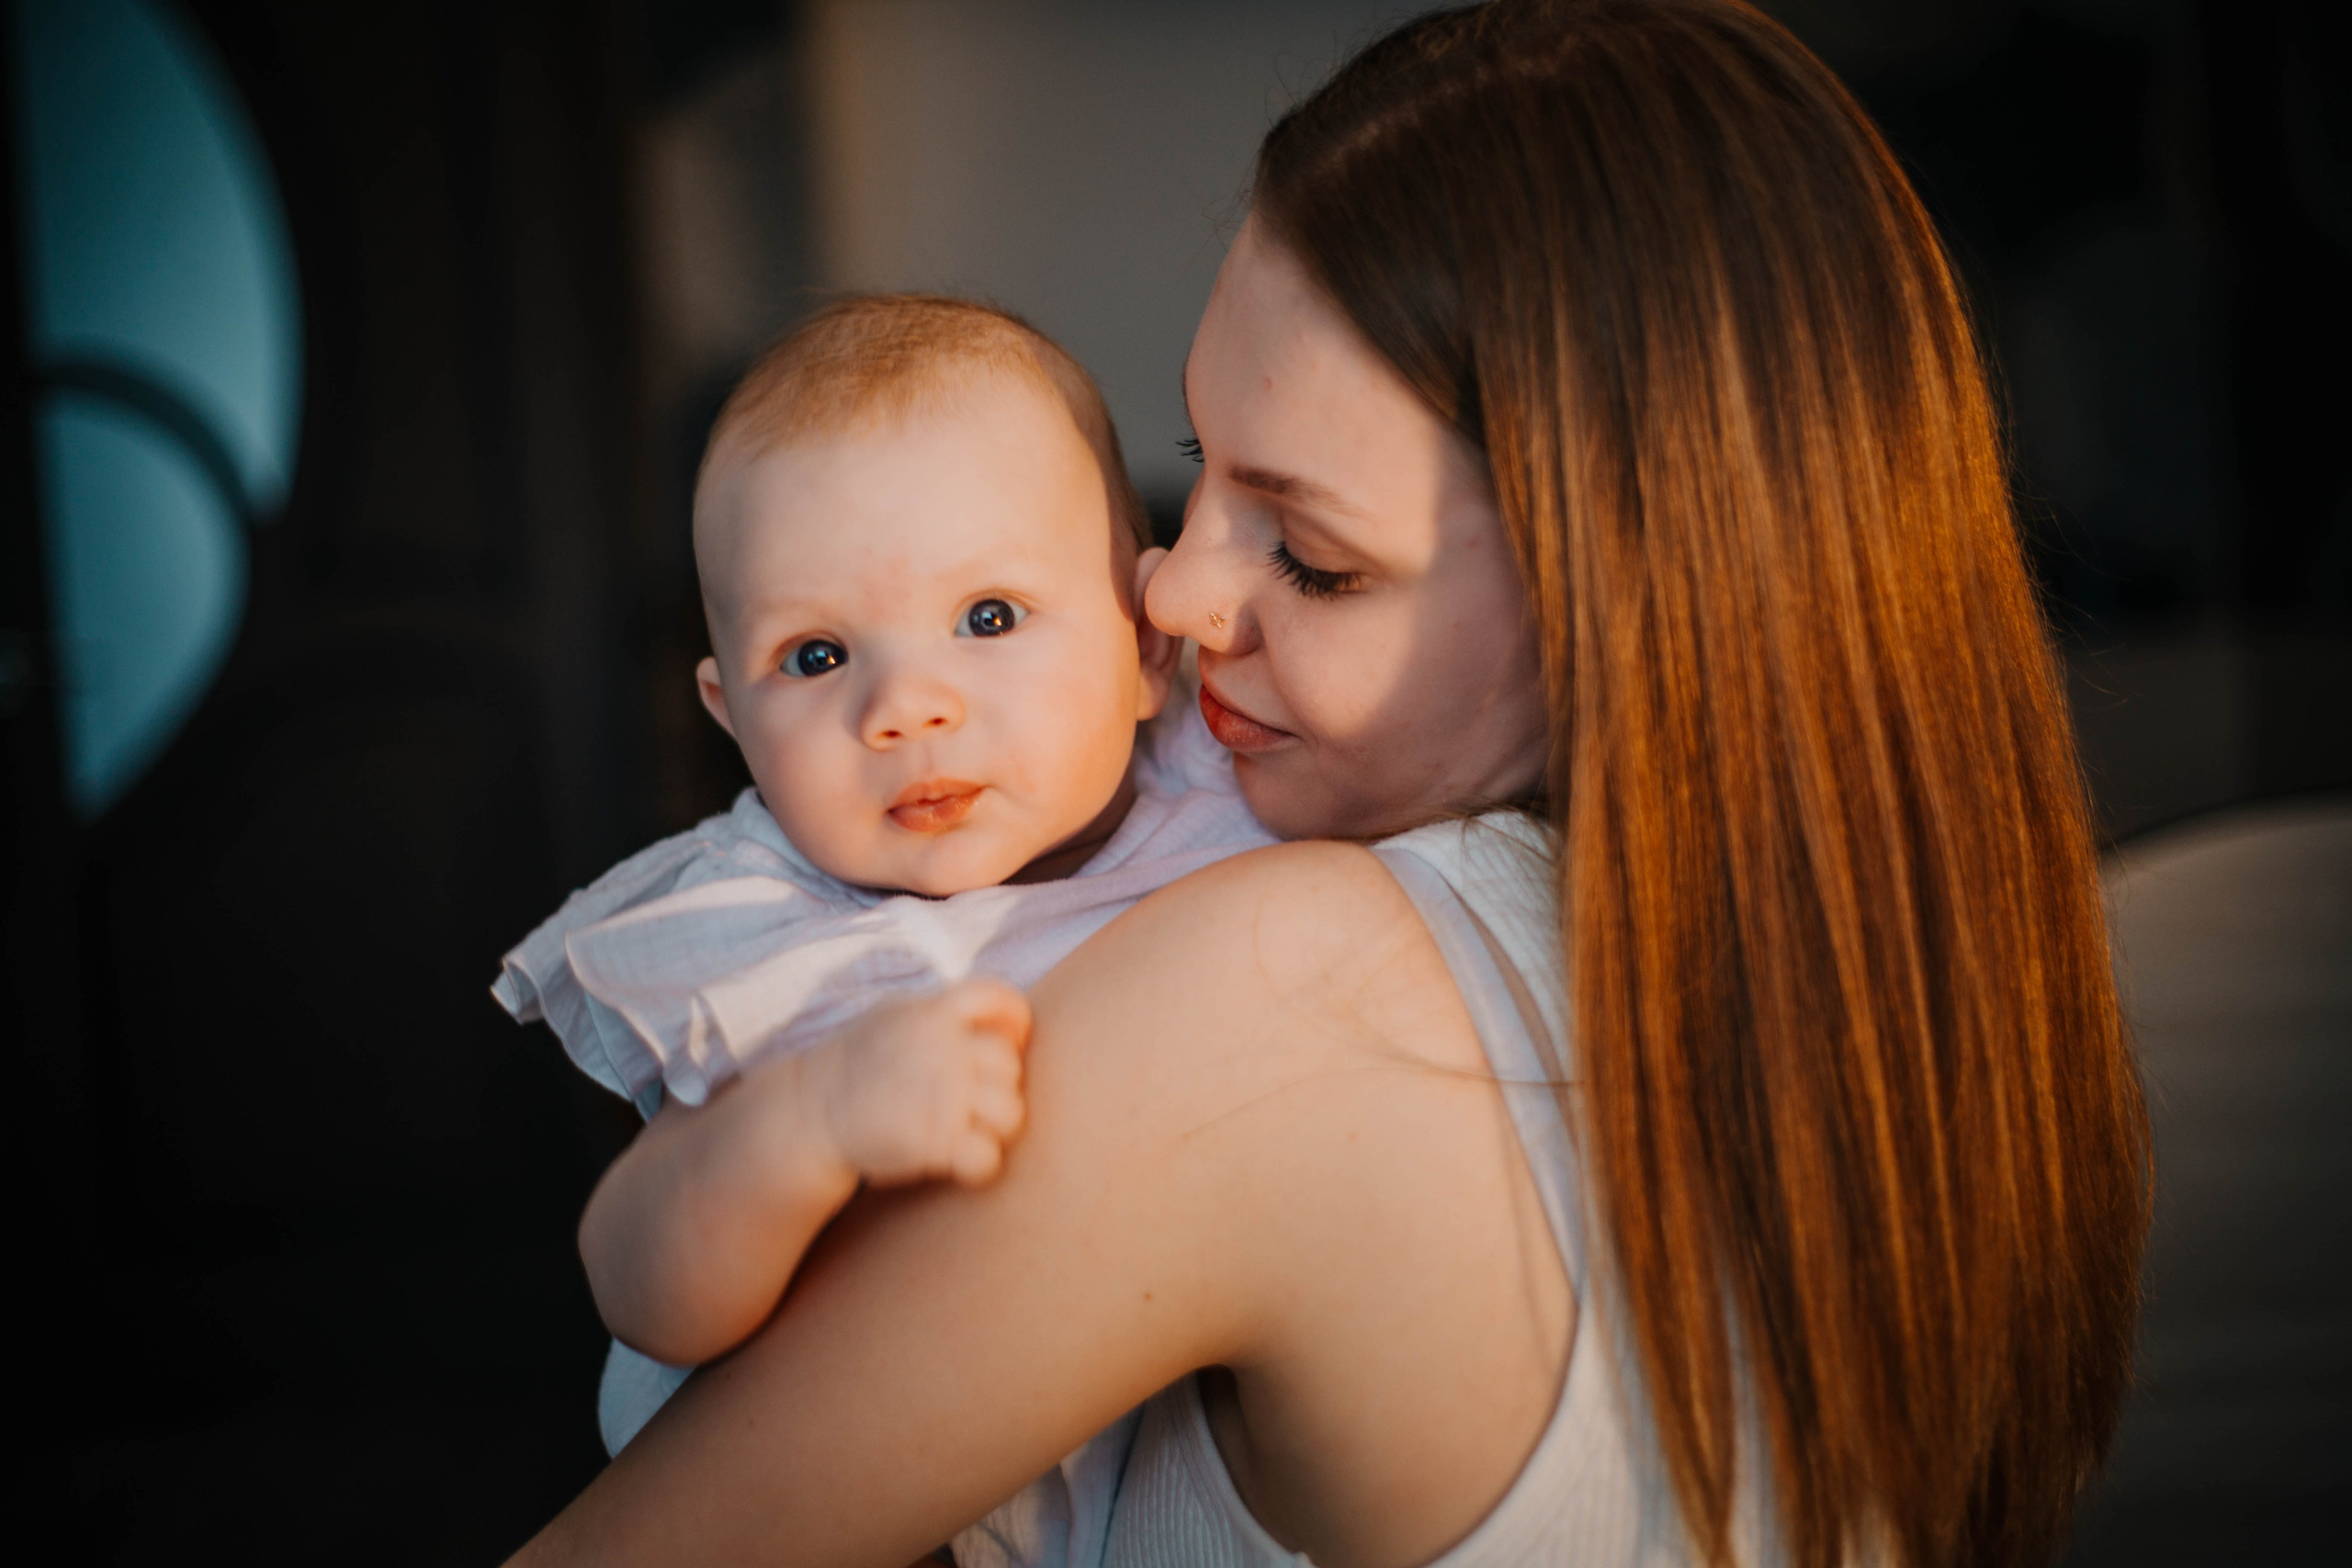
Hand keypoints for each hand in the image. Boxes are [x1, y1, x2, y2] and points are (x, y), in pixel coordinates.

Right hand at [803, 978, 1031, 1186]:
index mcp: (933, 1013)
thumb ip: (947, 1013)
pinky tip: (959, 1161)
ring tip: (970, 1127)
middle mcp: (942, 1051)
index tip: (1005, 1042)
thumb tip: (1002, 1020)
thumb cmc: (863, 1063)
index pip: (1000, 999)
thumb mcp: (897, 1015)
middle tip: (973, 1098)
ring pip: (1010, 1112)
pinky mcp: (932, 1143)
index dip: (1013, 1022)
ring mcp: (940, 1097)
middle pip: (1009, 1066)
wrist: (812, 1110)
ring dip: (996, 1125)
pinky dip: (978, 1164)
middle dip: (999, 1083)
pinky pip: (986, 1157)